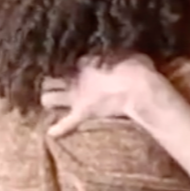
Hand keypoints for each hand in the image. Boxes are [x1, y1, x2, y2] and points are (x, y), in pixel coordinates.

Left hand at [41, 54, 166, 137]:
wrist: (139, 90)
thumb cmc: (138, 70)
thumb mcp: (131, 57)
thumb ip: (122, 59)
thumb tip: (123, 60)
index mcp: (89, 62)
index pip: (78, 62)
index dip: (80, 67)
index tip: (85, 70)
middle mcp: (77, 78)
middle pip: (52, 79)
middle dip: (52, 82)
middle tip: (59, 85)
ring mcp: (77, 97)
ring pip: (50, 98)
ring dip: (50, 99)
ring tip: (51, 103)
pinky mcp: (82, 112)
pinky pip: (66, 123)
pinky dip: (59, 128)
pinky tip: (51, 133)